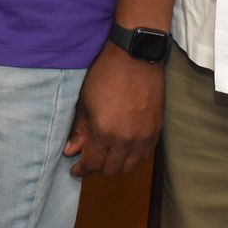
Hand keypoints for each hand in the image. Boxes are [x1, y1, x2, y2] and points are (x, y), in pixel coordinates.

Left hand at [62, 43, 163, 176]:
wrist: (136, 57)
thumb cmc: (105, 74)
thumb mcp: (85, 101)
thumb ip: (79, 130)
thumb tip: (71, 151)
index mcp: (104, 131)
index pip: (92, 164)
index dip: (82, 170)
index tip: (75, 170)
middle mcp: (126, 140)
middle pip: (111, 170)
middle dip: (97, 168)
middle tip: (90, 160)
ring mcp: (144, 137)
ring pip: (129, 167)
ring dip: (116, 165)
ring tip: (107, 155)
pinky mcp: (156, 131)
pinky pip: (144, 156)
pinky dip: (132, 157)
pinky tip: (124, 148)